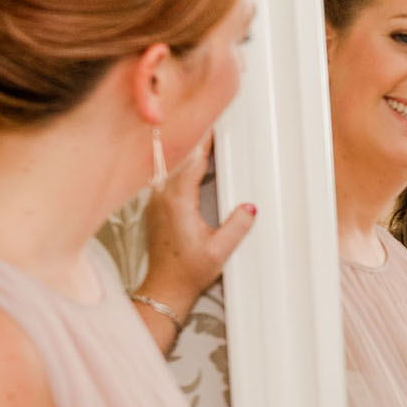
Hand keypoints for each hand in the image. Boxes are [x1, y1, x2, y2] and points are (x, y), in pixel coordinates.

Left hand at [140, 134, 255, 315]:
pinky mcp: (157, 206)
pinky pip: (168, 176)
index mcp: (178, 201)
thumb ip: (236, 227)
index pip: (193, 160)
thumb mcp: (219, 251)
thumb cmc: (187, 272)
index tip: (213, 122)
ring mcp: (156, 200)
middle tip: (212, 120)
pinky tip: (193, 161)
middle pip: (181, 157)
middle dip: (197, 138)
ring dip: (188, 150)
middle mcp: (163, 196)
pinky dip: (181, 164)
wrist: (165, 287)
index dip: (204, 140)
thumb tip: (249, 208)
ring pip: (172, 164)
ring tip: (205, 136)